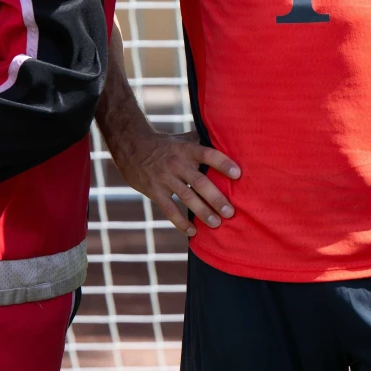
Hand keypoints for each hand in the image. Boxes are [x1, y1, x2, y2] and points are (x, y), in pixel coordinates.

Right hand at [113, 128, 238, 237]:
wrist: (132, 148)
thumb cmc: (164, 145)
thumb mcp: (181, 139)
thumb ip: (201, 142)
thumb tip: (226, 141)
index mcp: (187, 149)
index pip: (208, 155)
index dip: (223, 163)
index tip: (238, 174)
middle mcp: (177, 164)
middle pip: (200, 182)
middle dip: (217, 198)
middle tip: (231, 212)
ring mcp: (165, 178)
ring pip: (187, 198)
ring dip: (203, 212)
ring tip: (217, 224)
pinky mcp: (155, 191)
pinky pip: (169, 210)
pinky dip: (180, 222)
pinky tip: (193, 232)